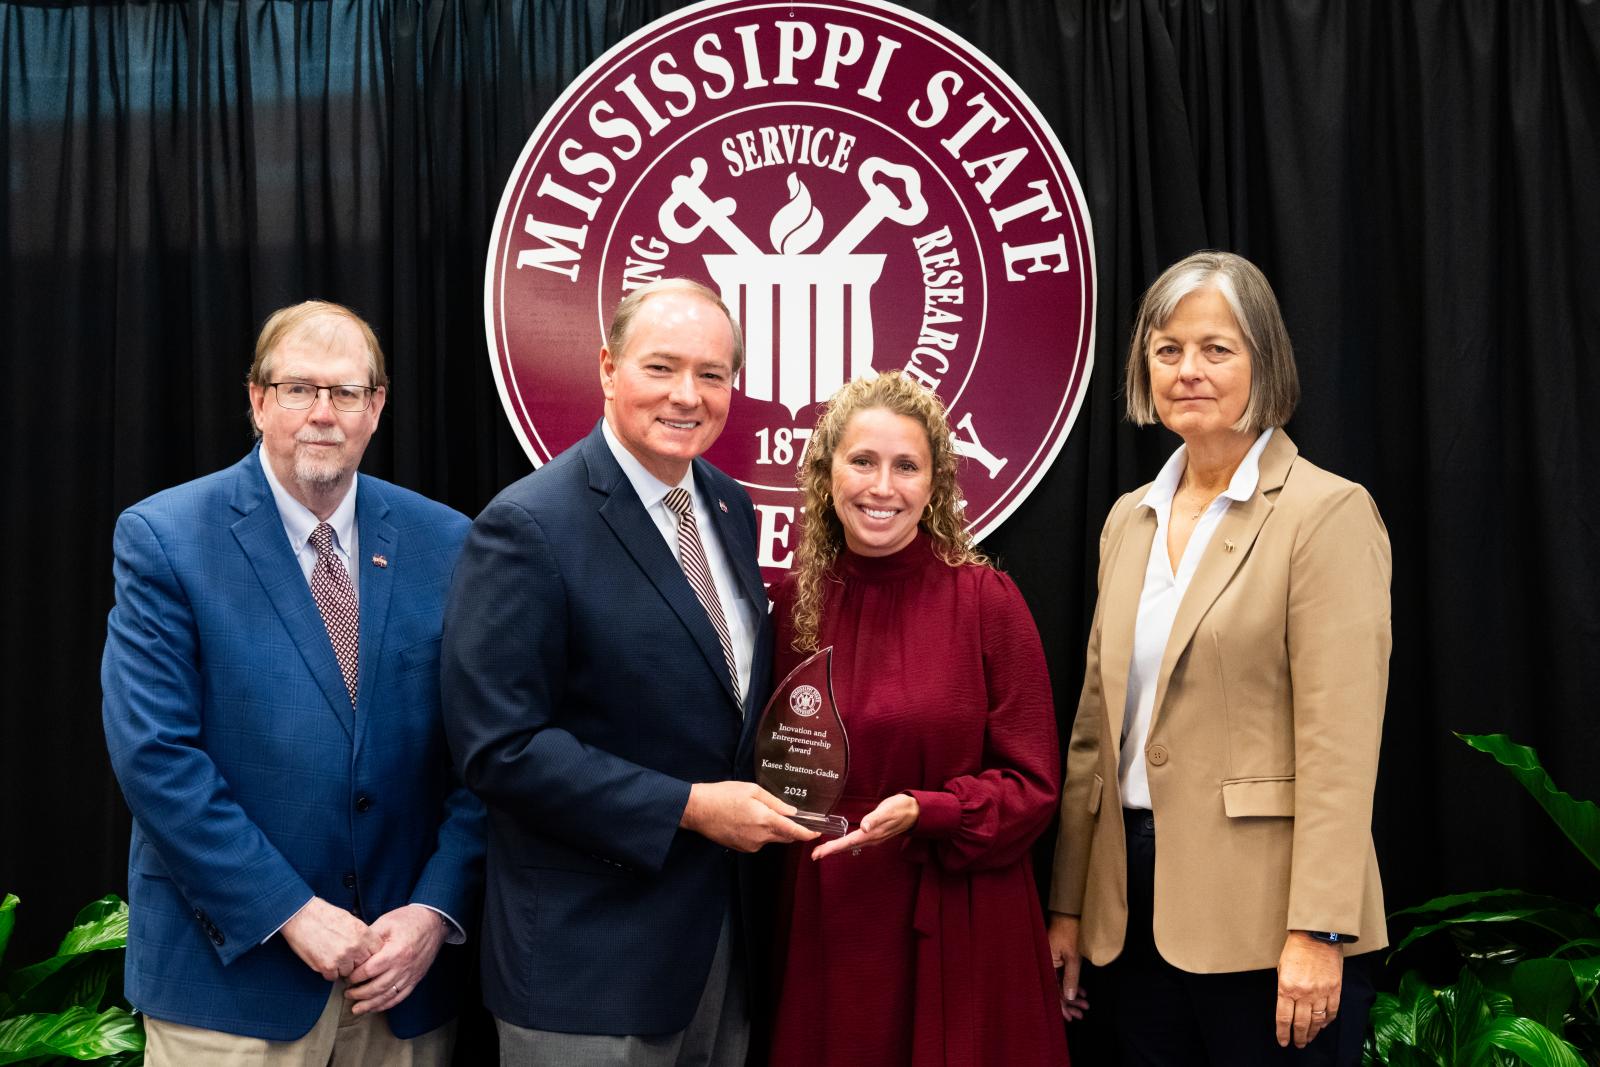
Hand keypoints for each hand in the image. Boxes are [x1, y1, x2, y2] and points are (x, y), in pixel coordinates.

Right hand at [279, 897, 382, 980]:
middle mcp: (355, 946)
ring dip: (341, 967)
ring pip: (348, 972)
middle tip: (346, 956)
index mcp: (363, 933)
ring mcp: (341, 958)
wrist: (301, 916)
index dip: (370, 954)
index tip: (363, 954)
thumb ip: (362, 934)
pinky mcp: (327, 967)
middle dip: (356, 962)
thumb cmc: (324, 915)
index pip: (377, 951)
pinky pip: (333, 977)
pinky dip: (328, 972)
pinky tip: (323, 959)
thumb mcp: (350, 919)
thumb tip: (369, 947)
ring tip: (332, 954)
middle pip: (364, 964)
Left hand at [345, 904, 447, 1014]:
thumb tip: (352, 950)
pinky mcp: (415, 978)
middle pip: (377, 987)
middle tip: (347, 994)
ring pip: (388, 995)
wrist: (433, 921)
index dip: (355, 976)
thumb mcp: (386, 922)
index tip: (347, 976)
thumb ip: (369, 938)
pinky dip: (386, 1004)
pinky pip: (400, 996)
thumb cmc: (409, 920)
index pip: (370, 970)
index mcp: (395, 951)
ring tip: (356, 1009)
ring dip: (370, 1004)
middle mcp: (403, 966)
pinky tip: (375, 1007)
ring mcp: (411, 974)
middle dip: (359, 993)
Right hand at [680, 781, 819, 851]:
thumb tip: (792, 812)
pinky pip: (759, 841)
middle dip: (791, 829)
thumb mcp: (752, 790)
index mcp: (766, 820)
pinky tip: (747, 820)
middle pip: (785, 837)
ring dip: (773, 829)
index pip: (794, 831)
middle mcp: (761, 837)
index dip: (808, 833)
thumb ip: (775, 802)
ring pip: (772, 839)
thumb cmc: (723, 795)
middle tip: (788, 816)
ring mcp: (751, 845)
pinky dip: (760, 832)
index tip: (817, 832)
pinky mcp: (742, 848)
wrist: (698, 810)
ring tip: (757, 812)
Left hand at [811, 793, 918, 859]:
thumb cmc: (900, 808)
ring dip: (835, 849)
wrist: (914, 811)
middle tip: (814, 855)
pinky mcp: (873, 835)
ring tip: (822, 851)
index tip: (818, 853)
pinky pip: (855, 842)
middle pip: (846, 847)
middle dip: (830, 851)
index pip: (847, 843)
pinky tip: (840, 843)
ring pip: (850, 846)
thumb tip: (863, 827)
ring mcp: (872, 838)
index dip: (832, 848)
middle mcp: (870, 839)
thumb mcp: (887, 810)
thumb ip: (875, 818)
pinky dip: (844, 844)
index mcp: (871, 834)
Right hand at [1048, 912, 1090, 1020]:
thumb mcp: (1073, 957)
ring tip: (1084, 1005)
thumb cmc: (1070, 932)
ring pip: (1059, 984)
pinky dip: (1071, 984)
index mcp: (1044, 964)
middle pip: (1054, 989)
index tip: (1070, 1017)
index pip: (1050, 990)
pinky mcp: (1055, 958)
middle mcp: (1044, 964)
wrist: (1070, 913)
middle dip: (1069, 1003)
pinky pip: (1061, 976)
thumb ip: (1071, 978)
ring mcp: (1049, 961)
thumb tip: (1068, 998)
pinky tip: (1081, 992)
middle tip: (1081, 1014)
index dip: (1060, 1005)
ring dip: (1071, 994)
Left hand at [1276, 931, 1343, 1047]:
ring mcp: (1321, 992)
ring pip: (1317, 1021)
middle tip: (1297, 1044)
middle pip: (1301, 1023)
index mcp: (1286, 987)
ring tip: (1309, 1039)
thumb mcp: (1282, 969)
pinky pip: (1332, 1011)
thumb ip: (1284, 989)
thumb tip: (1287, 1007)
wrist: (1317, 935)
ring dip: (1313, 1033)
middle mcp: (1304, 993)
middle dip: (1298, 1037)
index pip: (1283, 1018)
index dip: (1283, 1033)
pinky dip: (1327, 1022)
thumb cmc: (1296, 950)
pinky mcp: (1335, 989)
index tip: (1283, 1041)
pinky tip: (1322, 1026)